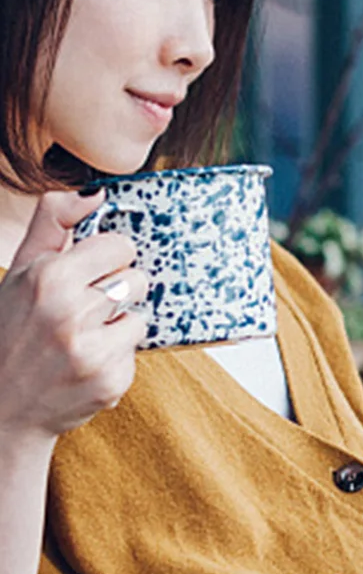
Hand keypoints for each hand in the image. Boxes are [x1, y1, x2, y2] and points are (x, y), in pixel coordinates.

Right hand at [0, 192, 148, 450]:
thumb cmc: (9, 331)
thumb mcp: (20, 271)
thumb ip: (52, 224)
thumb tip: (94, 193)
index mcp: (48, 278)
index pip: (120, 246)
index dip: (107, 259)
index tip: (88, 273)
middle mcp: (70, 313)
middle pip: (137, 279)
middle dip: (115, 292)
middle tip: (80, 312)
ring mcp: (92, 350)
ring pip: (140, 316)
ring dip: (117, 327)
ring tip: (79, 340)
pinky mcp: (110, 380)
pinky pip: (136, 352)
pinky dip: (114, 358)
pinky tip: (82, 366)